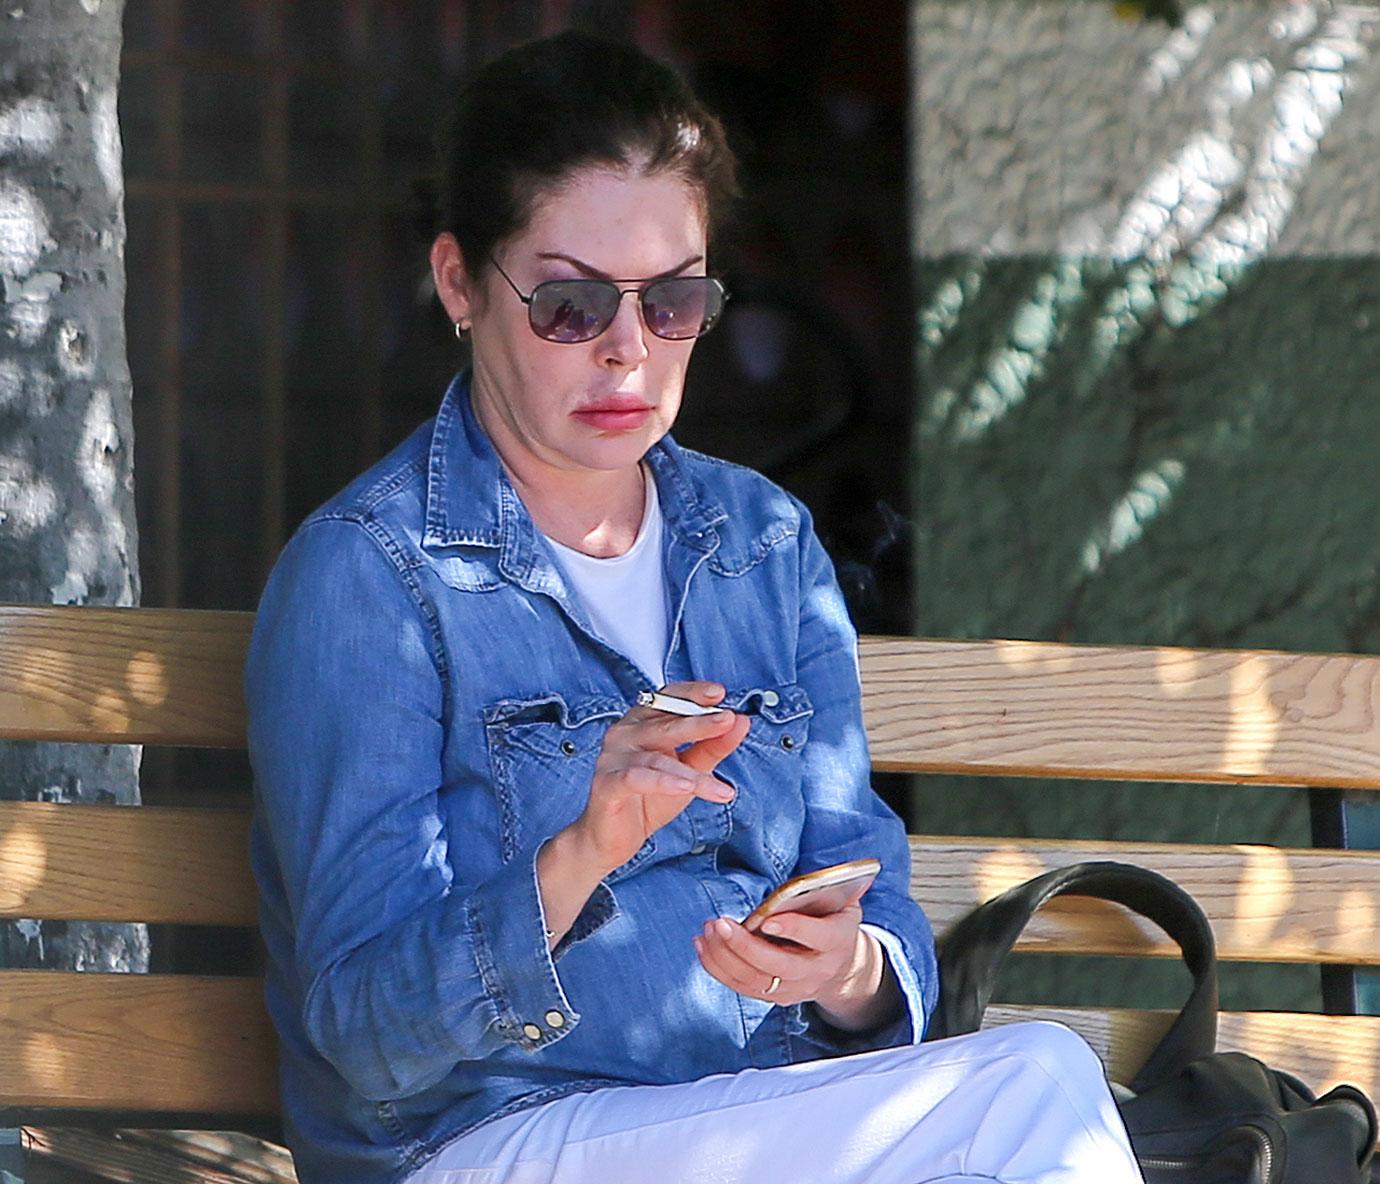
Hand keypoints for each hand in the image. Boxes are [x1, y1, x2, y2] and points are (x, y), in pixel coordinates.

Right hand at [567, 680, 749, 876]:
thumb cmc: (649, 798)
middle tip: (728, 720)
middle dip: (699, 722)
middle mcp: (624, 733)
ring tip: (720, 785)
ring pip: (658, 758)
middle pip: (664, 723)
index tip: (719, 693)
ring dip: (692, 772)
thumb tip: (741, 721)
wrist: (613, 839)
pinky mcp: (607, 783)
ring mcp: (612, 757)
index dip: (692, 693)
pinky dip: (664, 782)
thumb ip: (713, 747)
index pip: (668, 698)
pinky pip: (637, 778)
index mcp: (642, 722)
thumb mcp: (690, 771)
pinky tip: (686, 788)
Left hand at [693, 904, 900, 1031]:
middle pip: (777, 965)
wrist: (842, 967)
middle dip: (744, 946)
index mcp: (837, 941)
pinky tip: (703, 945)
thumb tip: (808, 883)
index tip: (766, 918)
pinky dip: (719, 968)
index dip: (793, 928)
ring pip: (755, 980)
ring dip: (725, 957)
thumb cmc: (834, 921)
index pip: (817, 937)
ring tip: (708, 930)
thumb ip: (827, 891)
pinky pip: (742, 987)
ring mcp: (796, 989)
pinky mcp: (776, 997)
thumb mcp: (842, 902)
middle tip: (720, 923)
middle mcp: (816, 971)